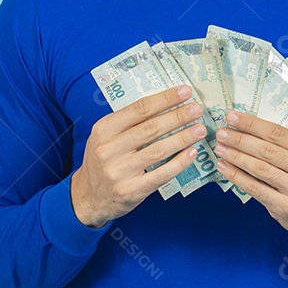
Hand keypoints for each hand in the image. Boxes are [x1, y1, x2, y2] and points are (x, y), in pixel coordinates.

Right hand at [70, 84, 205, 227]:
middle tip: (197, 109)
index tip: (185, 91)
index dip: (165, 99)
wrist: (88, 196)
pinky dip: (179, 162)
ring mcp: (119, 171)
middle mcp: (109, 149)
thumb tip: (166, 104)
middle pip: (151, 128)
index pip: (139, 109)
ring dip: (183, 138)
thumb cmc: (103, 159)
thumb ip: (128, 121)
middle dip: (178, 116)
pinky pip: (161, 174)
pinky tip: (191, 153)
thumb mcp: (105, 136)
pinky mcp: (130, 191)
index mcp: (104, 129)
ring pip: (158, 150)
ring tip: (199, 129)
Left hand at [214, 111, 287, 242]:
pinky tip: (225, 167)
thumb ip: (287, 144)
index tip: (232, 117)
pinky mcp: (285, 208)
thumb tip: (249, 128)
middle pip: (266, 150)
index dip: (252, 124)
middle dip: (240, 139)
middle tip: (222, 133)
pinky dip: (237, 177)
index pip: (277, 133)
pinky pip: (256, 189)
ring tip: (220, 148)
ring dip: (236, 157)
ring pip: (259, 169)